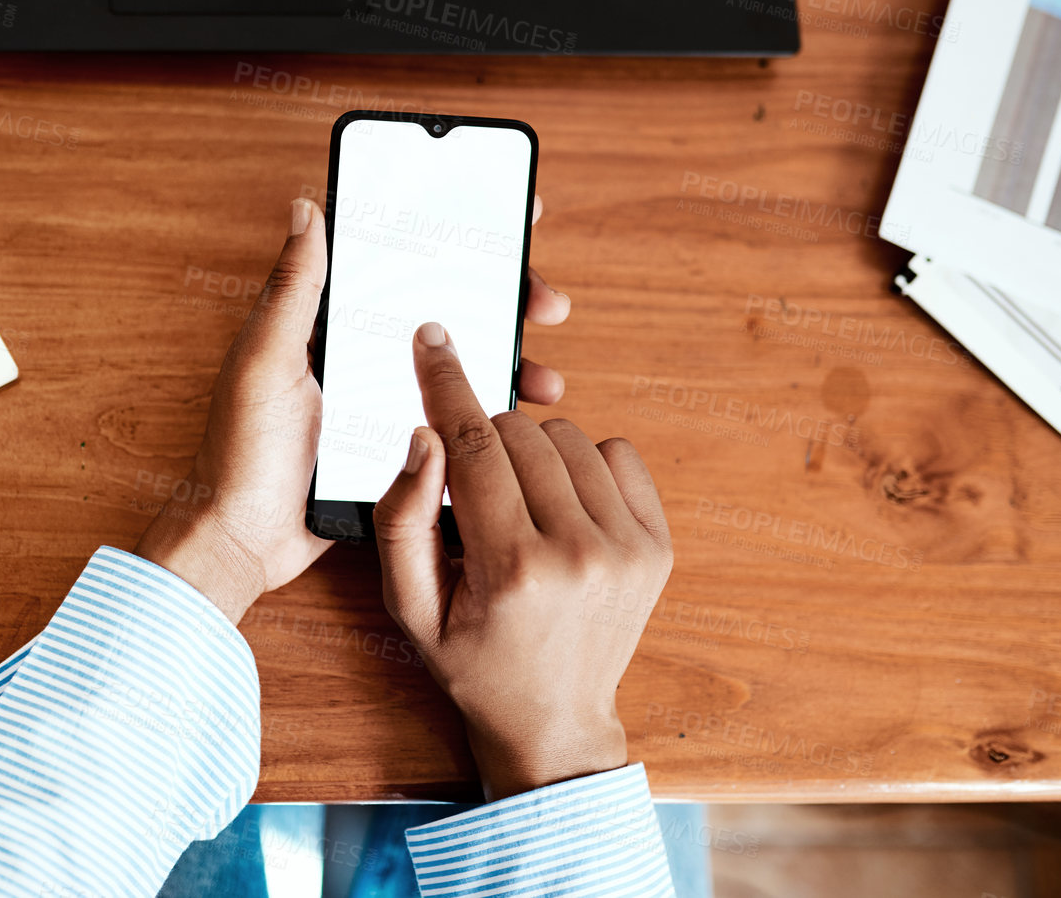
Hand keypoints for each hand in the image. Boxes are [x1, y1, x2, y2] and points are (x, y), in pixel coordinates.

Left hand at [137, 197, 575, 623]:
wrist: (244, 542)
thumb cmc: (240, 450)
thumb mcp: (265, 360)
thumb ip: (293, 289)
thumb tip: (306, 208)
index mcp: (329, 324)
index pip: (400, 264)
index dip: (453, 240)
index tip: (505, 215)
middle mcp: (361, 355)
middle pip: (445, 311)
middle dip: (503, 300)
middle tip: (546, 303)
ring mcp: (383, 402)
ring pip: (460, 368)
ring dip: (509, 364)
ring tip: (545, 378)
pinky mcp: (398, 448)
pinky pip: (452, 421)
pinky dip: (488, 416)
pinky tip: (519, 421)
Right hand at [372, 322, 672, 800]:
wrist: (554, 720)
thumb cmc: (473, 662)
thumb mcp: (410, 608)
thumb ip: (403, 520)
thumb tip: (425, 436)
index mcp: (512, 569)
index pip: (474, 445)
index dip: (447, 384)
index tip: (432, 340)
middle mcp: (579, 553)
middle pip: (519, 433)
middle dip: (483, 442)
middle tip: (472, 489)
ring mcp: (628, 548)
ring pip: (568, 435)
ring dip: (532, 452)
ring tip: (517, 504)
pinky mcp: (657, 545)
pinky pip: (616, 453)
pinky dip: (582, 464)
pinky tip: (560, 506)